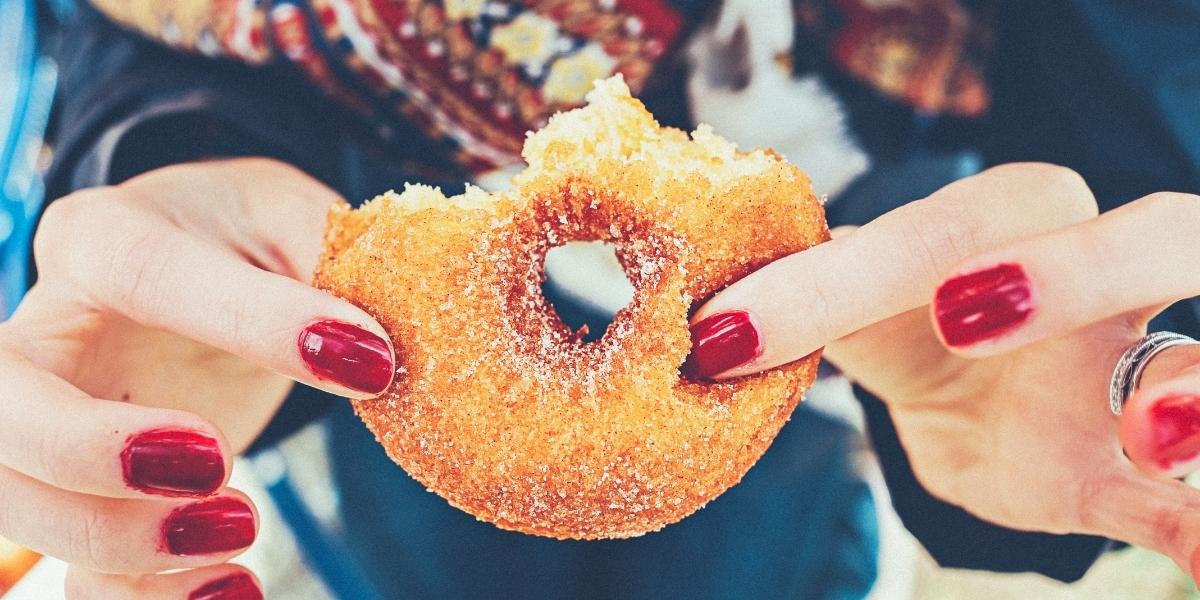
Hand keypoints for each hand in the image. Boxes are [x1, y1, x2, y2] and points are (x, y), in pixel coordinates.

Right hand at [0, 159, 394, 597]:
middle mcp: (53, 330)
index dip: (250, 322)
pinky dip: (145, 595)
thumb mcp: (293, 217)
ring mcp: (57, 418)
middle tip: (216, 464)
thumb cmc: (248, 235)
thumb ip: (330, 255)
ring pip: (21, 501)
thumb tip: (375, 342)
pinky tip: (233, 588)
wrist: (210, 268)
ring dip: (123, 543)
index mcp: (108, 237)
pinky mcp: (88, 489)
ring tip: (243, 531)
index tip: (365, 363)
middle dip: (92, 453)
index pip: (144, 273)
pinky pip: (81, 563)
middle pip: (6, 408)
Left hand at [690, 163, 1199, 581]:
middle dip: (1075, 268)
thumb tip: (709, 324)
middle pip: (1153, 235)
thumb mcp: (854, 309)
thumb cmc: (912, 327)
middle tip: (963, 314)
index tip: (749, 329)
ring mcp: (1137, 376)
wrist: (977, 402)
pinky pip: (1189, 496)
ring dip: (1189, 392)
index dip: (857, 268)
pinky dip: (1199, 523)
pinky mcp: (1137, 474)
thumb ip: (804, 303)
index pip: (957, 221)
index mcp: (1021, 220)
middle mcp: (1106, 281)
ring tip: (1153, 433)